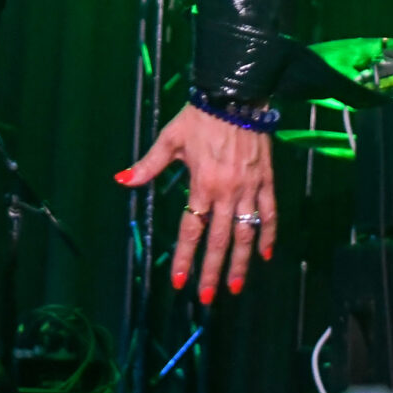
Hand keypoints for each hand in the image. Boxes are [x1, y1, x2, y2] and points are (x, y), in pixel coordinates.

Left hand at [117, 105, 277, 303]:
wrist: (236, 94)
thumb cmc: (200, 116)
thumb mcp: (170, 138)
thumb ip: (148, 164)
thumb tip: (122, 180)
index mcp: (201, 185)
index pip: (191, 230)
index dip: (185, 258)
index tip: (179, 282)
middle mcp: (226, 192)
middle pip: (219, 240)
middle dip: (211, 272)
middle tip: (206, 298)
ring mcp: (249, 188)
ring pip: (246, 233)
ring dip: (241, 263)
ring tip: (236, 287)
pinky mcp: (266, 180)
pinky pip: (270, 213)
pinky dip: (269, 235)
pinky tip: (266, 255)